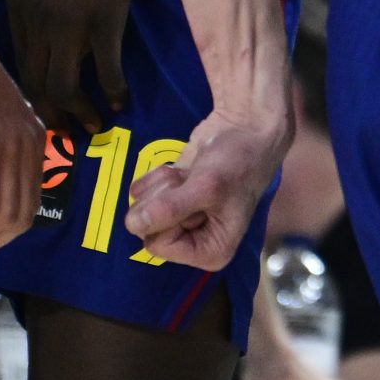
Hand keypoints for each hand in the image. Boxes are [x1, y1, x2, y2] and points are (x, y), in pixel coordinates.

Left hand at [5, 0, 155, 138]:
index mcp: (17, 3)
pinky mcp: (103, 18)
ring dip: (79, 113)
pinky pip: (103, 68)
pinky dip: (112, 91)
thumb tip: (48, 31)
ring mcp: (68, 21)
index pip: (19, 63)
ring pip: (63, 84)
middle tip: (69, 133)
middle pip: (35, 83)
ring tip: (96, 126)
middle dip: (52, 114)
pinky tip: (121, 99)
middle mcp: (35, 18)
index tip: (50, 110)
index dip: (34, 93)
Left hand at [124, 106, 290, 271]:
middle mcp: (191, 241)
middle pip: (146, 229)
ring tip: (192, 175)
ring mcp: (177, 220)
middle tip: (194, 183)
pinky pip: (140, 194)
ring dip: (164, 185)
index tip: (194, 198)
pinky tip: (182, 170)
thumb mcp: (209, 186)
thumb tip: (132, 224)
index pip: (159, 246)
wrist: (246, 127)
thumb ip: (170, 209)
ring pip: (141, 210)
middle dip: (165, 198)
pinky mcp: (167, 198)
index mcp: (209, 252)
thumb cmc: (239, 161)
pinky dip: (158, 176)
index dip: (169, 217)